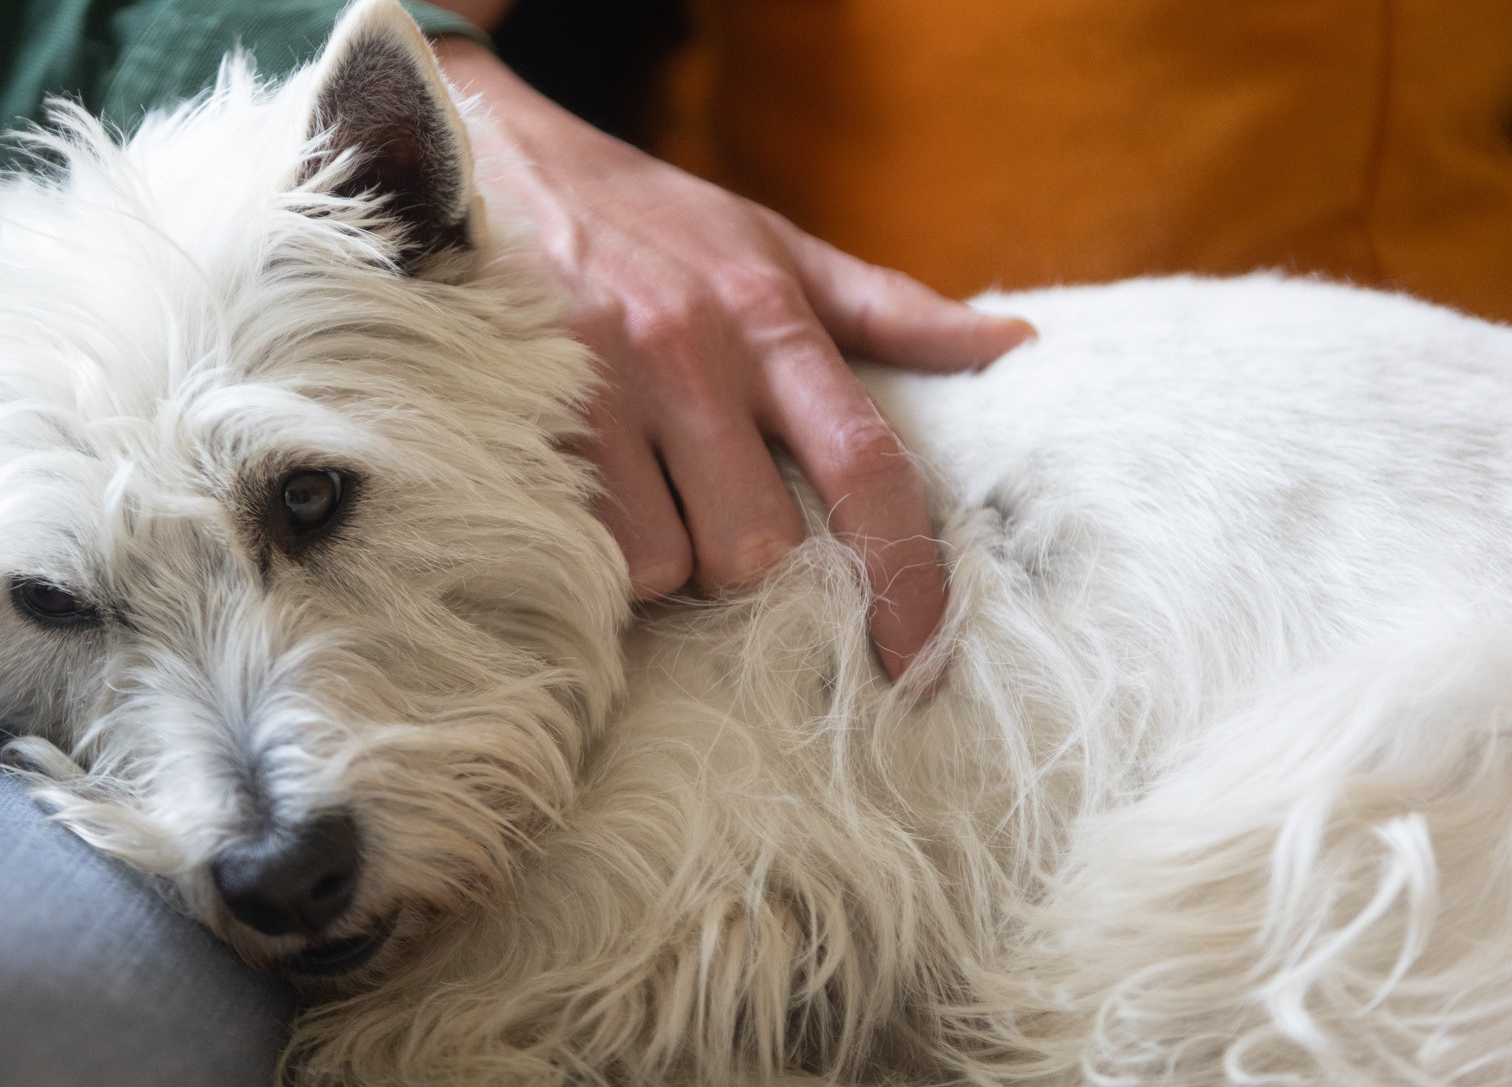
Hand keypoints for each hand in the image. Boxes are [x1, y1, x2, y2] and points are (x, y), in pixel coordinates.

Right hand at [434, 40, 1034, 679]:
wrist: (495, 155)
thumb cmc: (651, 222)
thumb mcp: (776, 247)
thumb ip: (890, 310)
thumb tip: (1015, 347)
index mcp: (771, 321)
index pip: (866, 466)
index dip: (906, 576)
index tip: (919, 662)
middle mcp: (692, 355)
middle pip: (758, 545)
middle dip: (751, 565)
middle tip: (726, 522)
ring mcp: (600, 388)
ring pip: (664, 562)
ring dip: (665, 561)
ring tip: (650, 501)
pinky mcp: (521, 414)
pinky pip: (582, 545)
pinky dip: (594, 550)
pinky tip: (591, 499)